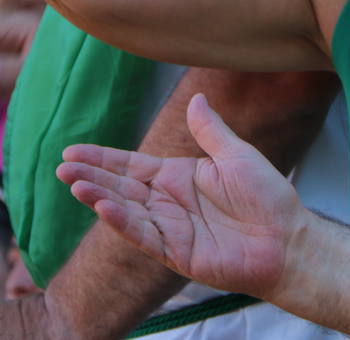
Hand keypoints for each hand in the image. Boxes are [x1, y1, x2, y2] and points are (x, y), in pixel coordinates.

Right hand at [56, 93, 308, 298]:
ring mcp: (170, 228)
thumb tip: (195, 98)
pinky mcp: (177, 252)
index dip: (102, 158)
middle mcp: (168, 202)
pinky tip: (104, 207)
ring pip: (125, 210)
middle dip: (91, 175)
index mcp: (178, 177)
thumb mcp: (236, 155)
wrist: (288, 240)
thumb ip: (210, 131)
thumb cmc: (268, 197)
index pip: (131, 165)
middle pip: (120, 187)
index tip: (72, 149)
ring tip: (74, 183)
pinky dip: (122, 222)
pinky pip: (143, 235)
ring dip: (99, 198)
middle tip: (61, 165)